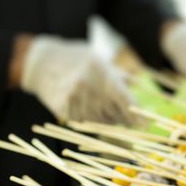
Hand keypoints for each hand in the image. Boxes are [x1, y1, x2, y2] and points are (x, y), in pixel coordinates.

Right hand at [17, 35, 136, 124]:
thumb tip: (138, 88)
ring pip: (99, 122)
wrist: (41, 61)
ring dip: (106, 122)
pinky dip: (88, 122)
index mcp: (102, 73)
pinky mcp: (63, 107)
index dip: (136, 115)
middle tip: (127, 122)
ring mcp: (75, 98)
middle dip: (122, 120)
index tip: (144, 126)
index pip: (125, 100)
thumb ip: (118, 75)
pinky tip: (87, 114)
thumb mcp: (100, 60)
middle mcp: (89, 87)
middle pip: (114, 114)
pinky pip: (82, 123)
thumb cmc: (76, 59)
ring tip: (105, 116)